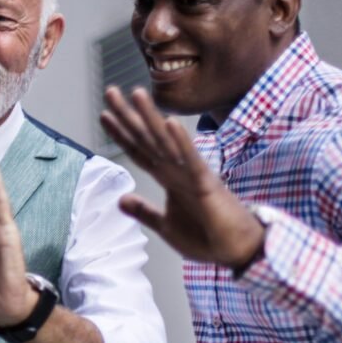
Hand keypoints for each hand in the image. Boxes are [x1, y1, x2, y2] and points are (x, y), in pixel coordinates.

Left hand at [100, 86, 263, 267]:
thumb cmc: (206, 237)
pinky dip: (180, 142)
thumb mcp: (166, 226)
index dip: (121, 133)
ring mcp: (191, 174)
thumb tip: (121, 200)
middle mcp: (177, 170)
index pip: (139, 150)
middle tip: (109, 91)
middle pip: (147, 138)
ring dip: (151, 118)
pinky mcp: (206, 183)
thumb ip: (144, 212)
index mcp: (168, 178)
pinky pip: (191, 160)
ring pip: (166, 141)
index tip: (103, 115)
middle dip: (128, 116)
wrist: (237, 250)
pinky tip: (170, 123)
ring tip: (135, 94)